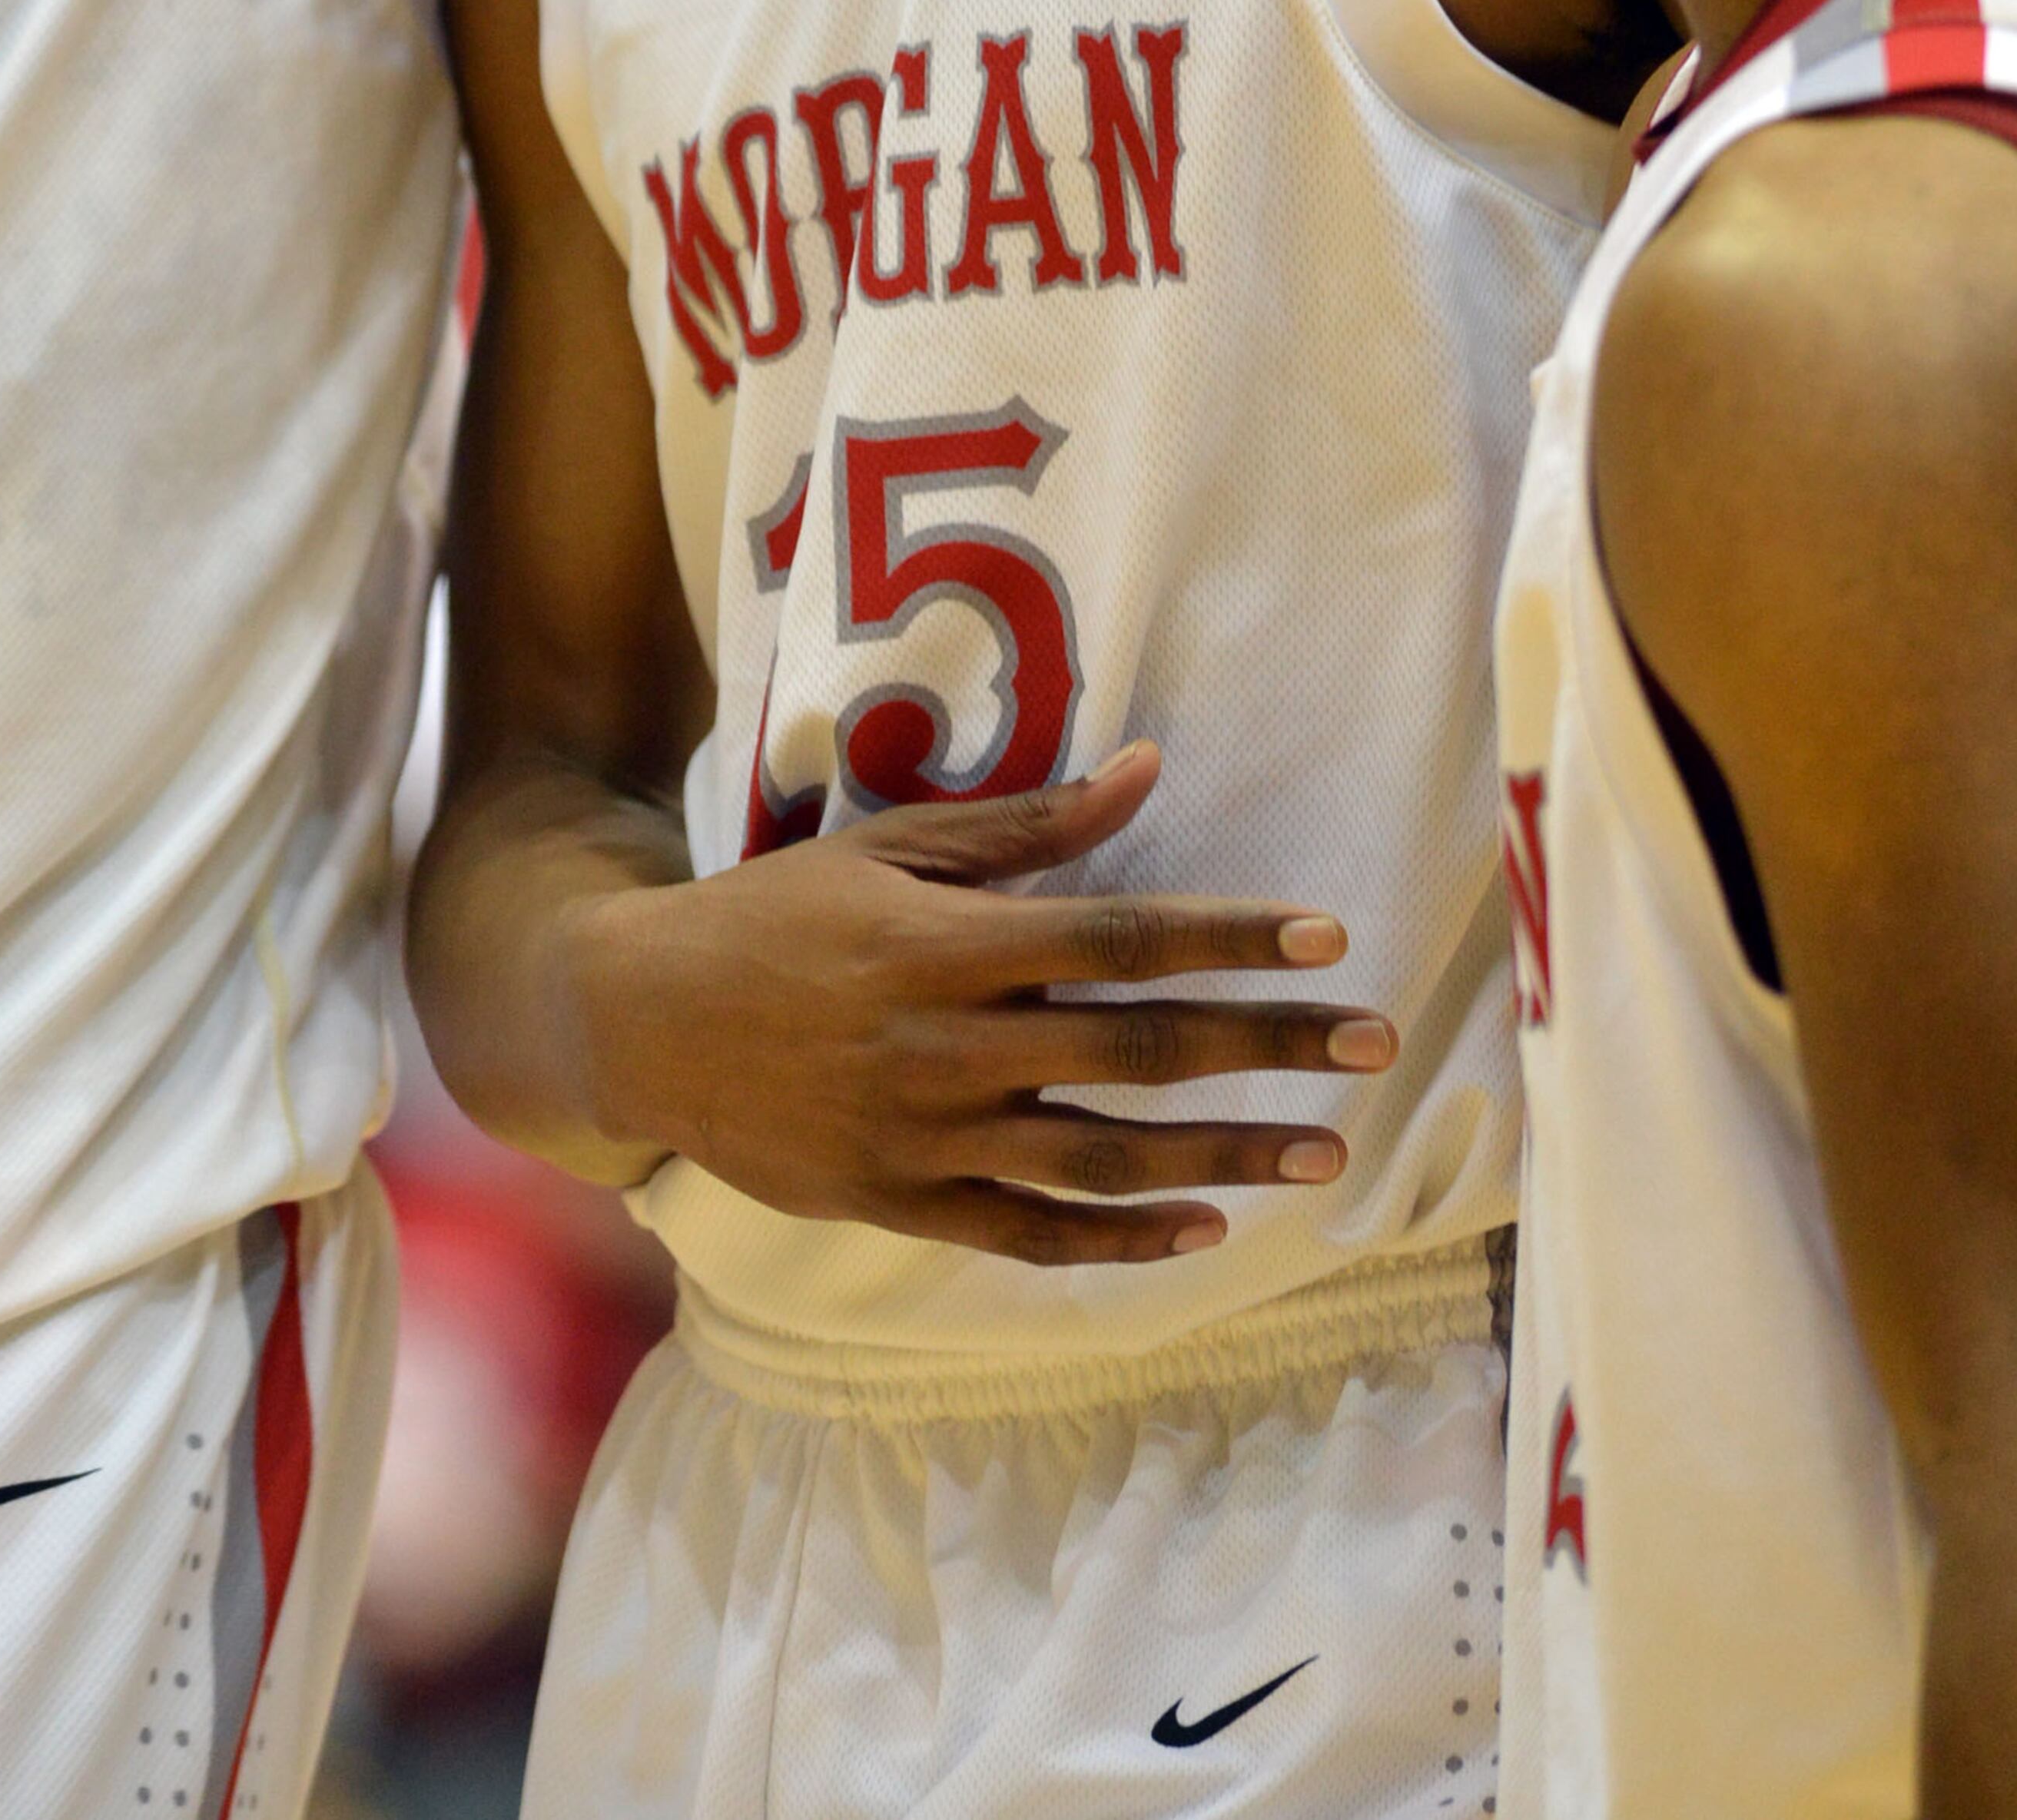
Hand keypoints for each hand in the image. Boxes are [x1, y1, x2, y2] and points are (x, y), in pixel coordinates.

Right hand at [569, 744, 1395, 1266]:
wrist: (644, 1021)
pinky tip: (1204, 1230)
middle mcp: (946, 1045)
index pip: (1121, 938)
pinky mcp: (903, 1205)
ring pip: (1106, 1160)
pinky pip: (1034, 1237)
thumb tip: (1150, 774)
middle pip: (1139, 1052)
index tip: (1327, 934)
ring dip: (1226, 1158)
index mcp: (945, 943)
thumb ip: (1027, 828)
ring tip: (1323, 1154)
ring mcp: (926, 1137)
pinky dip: (1124, 1241)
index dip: (1231, 937)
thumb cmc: (777, 913)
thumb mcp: (891, 846)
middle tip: (1373, 1044)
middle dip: (1268, 1048)